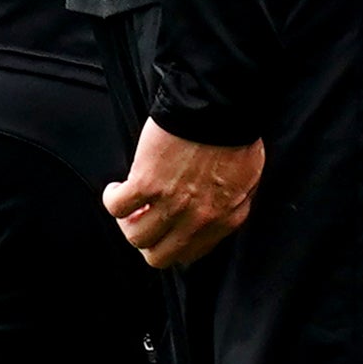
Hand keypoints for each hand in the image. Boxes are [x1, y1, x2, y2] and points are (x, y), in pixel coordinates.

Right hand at [107, 123, 264, 270]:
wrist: (218, 107)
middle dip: (148, 242)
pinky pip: (117, 207)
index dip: (173, 244)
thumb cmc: (235, 134)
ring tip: (129, 205)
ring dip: (128, 222)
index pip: (190, 254)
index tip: (166, 230)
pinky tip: (117, 188)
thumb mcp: (249, 179)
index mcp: (222, 218)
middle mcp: (196, 218)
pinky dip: (112, 200)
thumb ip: (235, 203)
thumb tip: (220, 213)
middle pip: (159, 256)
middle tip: (144, 221)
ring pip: (136, 237)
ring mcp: (169, 203)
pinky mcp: (146, 183)